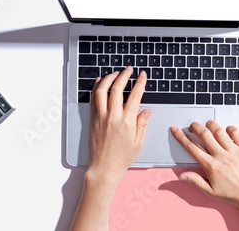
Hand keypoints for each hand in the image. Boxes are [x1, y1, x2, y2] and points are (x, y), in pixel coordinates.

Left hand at [87, 67, 150, 184]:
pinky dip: (96, 89)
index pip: (135, 96)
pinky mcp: (93, 120)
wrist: (104, 168)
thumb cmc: (121, 158)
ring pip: (102, 91)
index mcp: (127, 122)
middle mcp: (113, 117)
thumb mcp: (138, 142)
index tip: (142, 76)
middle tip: (129, 70)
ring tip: (115, 73)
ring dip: (109, 79)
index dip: (139, 83)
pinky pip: (93, 100)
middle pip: (117, 89)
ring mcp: (101, 117)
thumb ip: (142, 124)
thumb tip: (145, 111)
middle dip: (124, 75)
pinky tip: (100, 82)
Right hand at [171, 121, 238, 208]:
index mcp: (211, 166)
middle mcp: (222, 156)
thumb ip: (195, 181)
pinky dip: (229, 128)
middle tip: (193, 126)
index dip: (181, 137)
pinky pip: (236, 133)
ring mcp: (234, 151)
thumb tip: (181, 175)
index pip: (192, 147)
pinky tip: (226, 130)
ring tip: (208, 125)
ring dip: (210, 125)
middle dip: (195, 127)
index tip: (176, 130)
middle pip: (204, 134)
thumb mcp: (210, 190)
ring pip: (218, 131)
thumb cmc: (232, 193)